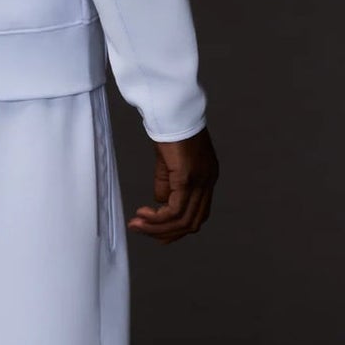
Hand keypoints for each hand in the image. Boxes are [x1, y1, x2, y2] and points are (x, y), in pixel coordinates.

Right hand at [128, 125, 217, 243]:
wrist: (174, 111)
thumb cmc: (170, 129)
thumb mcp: (169, 162)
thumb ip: (167, 184)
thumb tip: (160, 203)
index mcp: (207, 179)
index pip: (198, 214)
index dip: (178, 229)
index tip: (157, 233)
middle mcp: (208, 183)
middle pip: (192, 223)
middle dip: (165, 233)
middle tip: (142, 231)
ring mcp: (200, 182)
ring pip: (182, 220)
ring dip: (157, 228)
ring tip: (137, 225)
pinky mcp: (187, 179)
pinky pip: (174, 210)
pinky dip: (158, 218)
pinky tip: (142, 214)